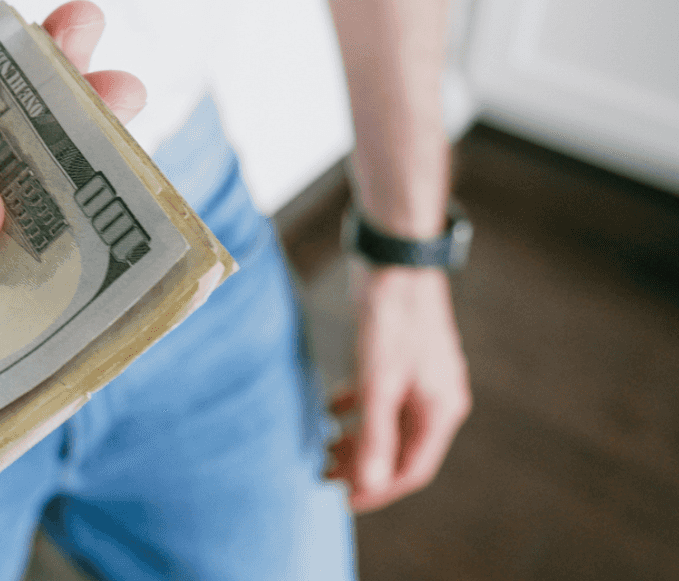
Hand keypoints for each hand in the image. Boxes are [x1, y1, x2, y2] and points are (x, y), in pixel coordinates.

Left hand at [324, 261, 470, 511]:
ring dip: (355, 440)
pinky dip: (355, 410)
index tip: (340, 500)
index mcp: (440, 411)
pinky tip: (327, 410)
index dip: (375, 490)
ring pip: (387, 424)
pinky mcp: (400, 359)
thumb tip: (368, 484)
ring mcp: (420, 379)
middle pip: (398, 450)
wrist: (395, 260)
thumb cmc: (391, 320)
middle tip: (321, 476)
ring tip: (319, 450)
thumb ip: (373, 434)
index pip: (410, 470)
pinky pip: (379, 399)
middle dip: (361, 467)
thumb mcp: (378, 382)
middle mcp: (435, 399)